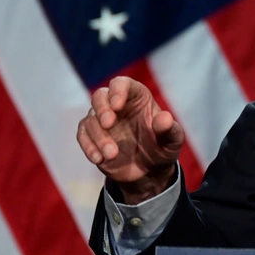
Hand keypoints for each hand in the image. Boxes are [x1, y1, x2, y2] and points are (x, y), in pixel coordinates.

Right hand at [77, 76, 183, 203]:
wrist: (150, 171)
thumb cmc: (162, 148)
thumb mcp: (172, 141)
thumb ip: (169, 130)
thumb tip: (165, 118)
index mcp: (137, 97)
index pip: (122, 84)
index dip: (118, 91)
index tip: (117, 105)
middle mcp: (117, 105)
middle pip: (100, 96)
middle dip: (102, 109)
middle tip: (108, 124)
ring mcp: (102, 120)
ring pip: (91, 120)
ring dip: (99, 137)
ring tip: (112, 154)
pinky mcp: (92, 136)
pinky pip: (83, 136)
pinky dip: (88, 146)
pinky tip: (99, 158)